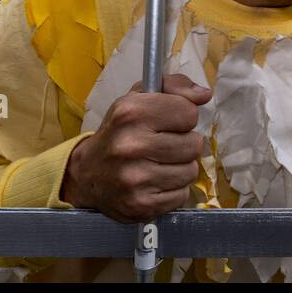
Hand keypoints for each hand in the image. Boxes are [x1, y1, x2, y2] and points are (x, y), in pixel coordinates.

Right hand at [61, 73, 209, 222]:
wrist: (87, 174)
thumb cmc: (120, 132)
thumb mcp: (138, 98)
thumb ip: (174, 87)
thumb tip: (204, 95)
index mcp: (131, 113)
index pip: (188, 113)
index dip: (183, 116)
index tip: (170, 121)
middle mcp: (131, 145)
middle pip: (194, 144)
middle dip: (185, 143)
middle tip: (166, 145)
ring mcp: (134, 178)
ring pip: (190, 171)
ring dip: (181, 168)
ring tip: (161, 164)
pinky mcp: (140, 205)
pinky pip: (181, 195)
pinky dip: (173, 189)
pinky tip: (156, 182)